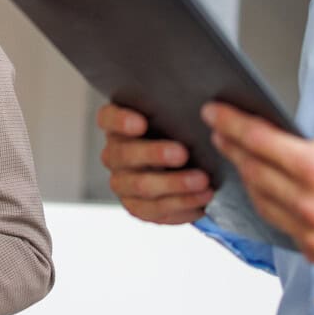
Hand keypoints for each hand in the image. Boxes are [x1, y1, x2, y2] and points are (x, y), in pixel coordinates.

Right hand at [97, 103, 214, 224]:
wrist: (184, 169)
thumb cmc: (178, 134)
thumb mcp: (174, 119)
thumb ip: (176, 111)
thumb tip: (205, 104)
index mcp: (117, 126)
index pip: (108, 118)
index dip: (121, 121)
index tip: (141, 123)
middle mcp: (114, 154)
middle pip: (125, 155)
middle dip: (155, 154)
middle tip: (183, 153)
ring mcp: (122, 183)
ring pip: (141, 185)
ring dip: (174, 184)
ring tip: (202, 181)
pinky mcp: (136, 207)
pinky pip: (155, 209)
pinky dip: (181, 205)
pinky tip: (202, 199)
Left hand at [203, 102, 313, 286]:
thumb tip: (291, 146)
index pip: (260, 142)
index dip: (231, 124)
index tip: (214, 112)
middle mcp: (310, 205)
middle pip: (253, 171)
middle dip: (232, 147)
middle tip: (219, 131)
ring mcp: (311, 234)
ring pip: (261, 201)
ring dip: (247, 177)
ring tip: (239, 157)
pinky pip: (282, 225)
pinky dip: (270, 205)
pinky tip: (267, 191)